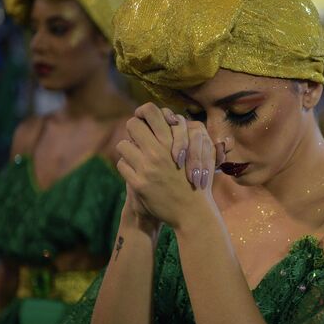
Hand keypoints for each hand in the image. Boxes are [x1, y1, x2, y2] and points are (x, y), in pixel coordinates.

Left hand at [117, 103, 217, 228]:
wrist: (192, 211)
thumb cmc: (197, 180)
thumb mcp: (202, 152)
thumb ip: (188, 134)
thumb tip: (171, 119)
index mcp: (173, 141)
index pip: (149, 111)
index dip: (143, 112)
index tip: (144, 120)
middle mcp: (158, 152)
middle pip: (132, 124)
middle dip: (134, 129)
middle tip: (138, 138)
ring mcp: (147, 168)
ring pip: (122, 145)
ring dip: (128, 150)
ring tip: (136, 157)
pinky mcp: (138, 184)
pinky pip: (122, 165)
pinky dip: (127, 167)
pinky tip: (136, 172)